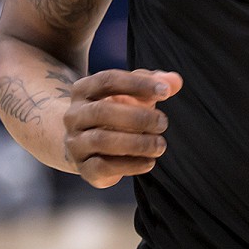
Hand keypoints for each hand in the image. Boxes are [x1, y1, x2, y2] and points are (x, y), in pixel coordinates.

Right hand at [63, 68, 181, 188]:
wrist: (86, 144)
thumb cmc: (115, 111)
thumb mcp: (133, 93)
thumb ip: (154, 83)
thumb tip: (175, 82)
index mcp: (83, 90)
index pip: (107, 80)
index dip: (138, 84)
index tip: (166, 92)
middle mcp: (73, 115)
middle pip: (102, 112)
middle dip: (138, 117)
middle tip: (163, 122)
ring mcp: (75, 143)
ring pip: (101, 141)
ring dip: (136, 143)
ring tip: (159, 145)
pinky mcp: (83, 167)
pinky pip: (102, 167)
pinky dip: (130, 165)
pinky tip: (149, 162)